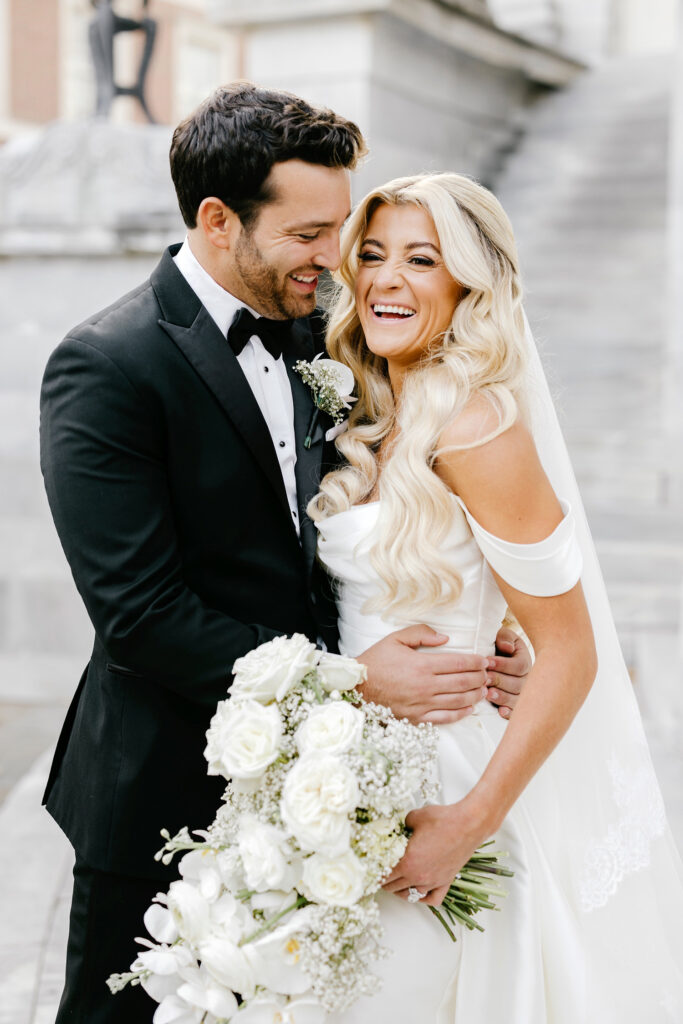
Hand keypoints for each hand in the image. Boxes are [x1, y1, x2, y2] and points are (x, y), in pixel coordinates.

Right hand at [357, 625, 487, 724]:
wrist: (357, 688)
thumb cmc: (376, 661)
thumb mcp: (395, 639)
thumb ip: (421, 633)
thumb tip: (445, 638)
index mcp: (422, 665)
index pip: (458, 663)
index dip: (475, 662)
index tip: (484, 660)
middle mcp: (425, 686)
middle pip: (463, 682)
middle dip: (480, 677)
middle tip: (487, 674)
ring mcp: (422, 704)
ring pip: (458, 701)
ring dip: (475, 695)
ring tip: (483, 689)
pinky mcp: (417, 718)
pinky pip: (445, 718)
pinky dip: (461, 714)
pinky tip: (469, 708)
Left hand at [382, 801, 489, 906]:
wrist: (468, 824)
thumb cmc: (443, 820)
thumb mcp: (413, 817)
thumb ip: (400, 825)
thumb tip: (396, 828)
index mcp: (407, 862)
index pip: (383, 875)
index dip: (374, 873)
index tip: (369, 871)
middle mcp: (418, 876)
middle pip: (393, 887)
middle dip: (383, 882)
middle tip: (377, 876)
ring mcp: (433, 881)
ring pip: (410, 896)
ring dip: (399, 891)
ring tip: (393, 884)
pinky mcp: (446, 882)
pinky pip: (432, 900)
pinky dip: (423, 899)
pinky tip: (418, 892)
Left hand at [485, 627, 531, 719]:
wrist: (495, 655)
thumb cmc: (498, 645)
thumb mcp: (502, 636)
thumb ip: (504, 638)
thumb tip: (506, 647)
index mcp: (525, 660)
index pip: (519, 666)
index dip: (503, 665)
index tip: (488, 662)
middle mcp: (527, 678)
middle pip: (518, 684)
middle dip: (500, 681)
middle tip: (485, 679)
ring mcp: (522, 693)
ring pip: (517, 699)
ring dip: (503, 697)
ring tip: (489, 694)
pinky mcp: (515, 705)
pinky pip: (516, 712)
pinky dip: (509, 712)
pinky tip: (500, 711)